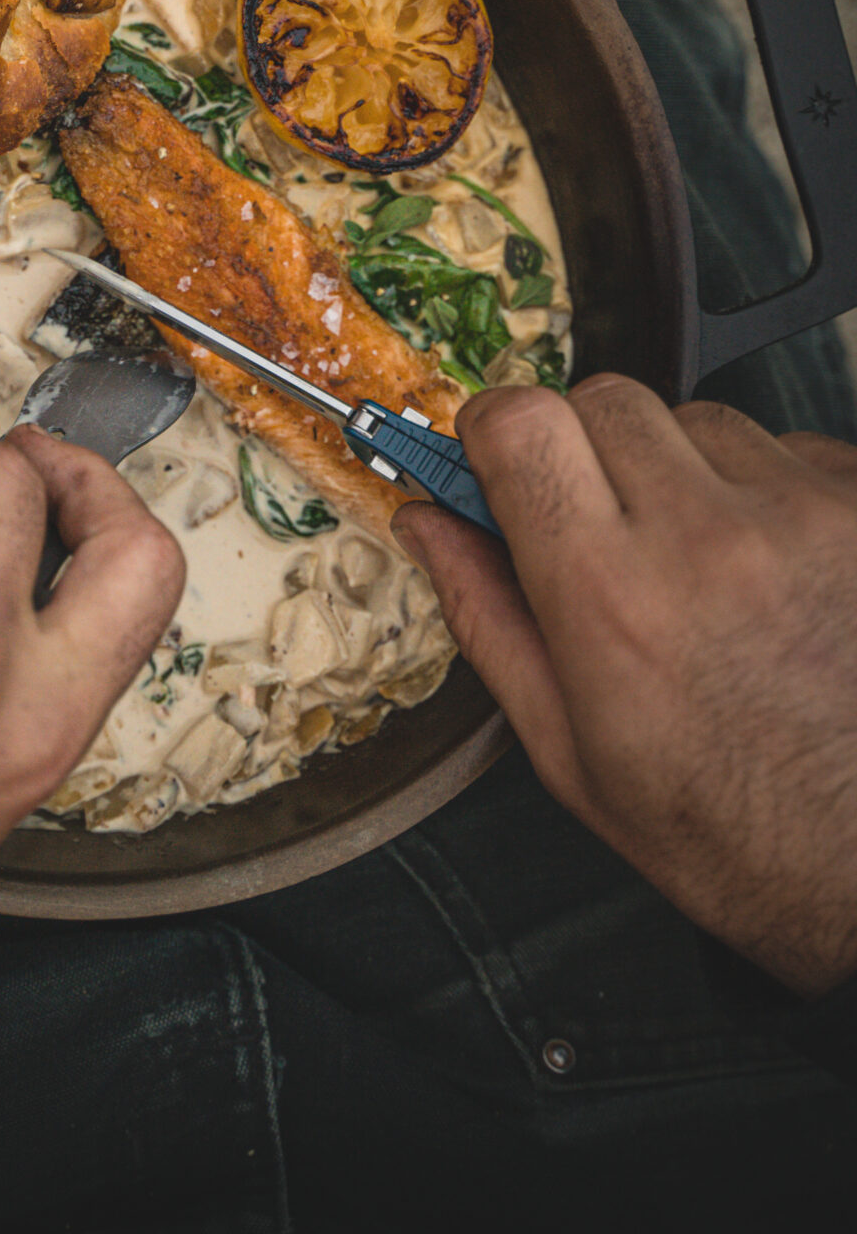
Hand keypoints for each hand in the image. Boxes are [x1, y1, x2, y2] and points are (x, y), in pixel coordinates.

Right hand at [392, 376, 856, 997]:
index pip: (521, 424)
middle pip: (602, 400)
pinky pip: (791, 449)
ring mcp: (805, 515)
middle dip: (581, 448)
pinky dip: (767, 492)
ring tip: (705, 566)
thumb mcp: (574, 754)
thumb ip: (487, 618)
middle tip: (598, 524)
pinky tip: (775, 574)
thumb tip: (429, 525)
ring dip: (681, 470)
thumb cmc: (744, 835)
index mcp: (613, 600)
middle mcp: (710, 539)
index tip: (493, 462)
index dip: (493, 431)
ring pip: (699, 418)